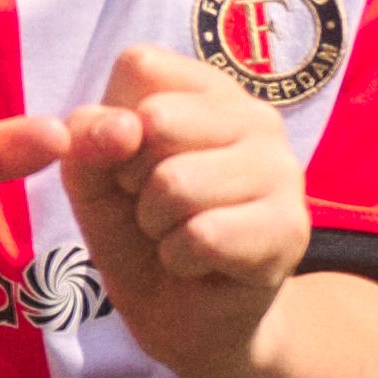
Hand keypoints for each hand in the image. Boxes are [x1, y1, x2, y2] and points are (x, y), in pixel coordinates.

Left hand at [44, 43, 311, 377]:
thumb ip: (87, 140)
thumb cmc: (136, 231)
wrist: (181, 313)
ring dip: (156, 224)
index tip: (127, 161)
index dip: (109, 122)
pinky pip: (201, 236)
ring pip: (176, 182)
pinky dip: (180, 258)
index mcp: (205, 88)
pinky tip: (201, 262)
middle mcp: (256, 116)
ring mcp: (282, 170)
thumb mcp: (89, 178)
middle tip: (154, 205)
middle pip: (157, 120)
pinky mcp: (291, 228)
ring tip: (178, 233)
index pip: (139, 65)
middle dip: (131, 178)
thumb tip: (121, 127)